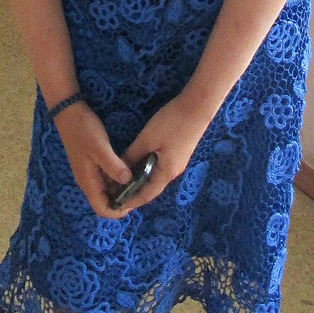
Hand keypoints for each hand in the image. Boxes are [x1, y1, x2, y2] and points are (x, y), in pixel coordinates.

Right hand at [52, 102, 135, 218]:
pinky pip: (103, 179)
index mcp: (88, 182)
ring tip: (136, 179)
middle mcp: (87, 182)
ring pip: (104, 191)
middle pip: (104, 202)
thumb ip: (113, 165)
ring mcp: (88, 173)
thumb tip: (128, 181)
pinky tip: (126, 169)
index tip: (135, 202)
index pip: (102, 209)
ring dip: (119, 190)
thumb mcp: (100, 147)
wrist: (69, 112)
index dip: (118, 212)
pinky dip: (114, 179)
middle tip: (139, 189)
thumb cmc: (84, 130)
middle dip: (121, 201)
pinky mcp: (90, 164)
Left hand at [107, 92, 212, 213]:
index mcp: (167, 172)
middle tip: (116, 192)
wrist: (197, 107)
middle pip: (152, 187)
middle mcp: (173, 171)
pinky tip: (138, 164)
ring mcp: (177, 162)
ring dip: (141, 180)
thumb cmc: (171, 123)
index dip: (132, 201)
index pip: (147, 194)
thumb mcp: (147, 139)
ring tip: (124, 180)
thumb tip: (120, 170)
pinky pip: (160, 167)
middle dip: (135, 191)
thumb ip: (133, 155)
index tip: (117, 205)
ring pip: (156, 177)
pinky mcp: (178, 153)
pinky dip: (147, 170)